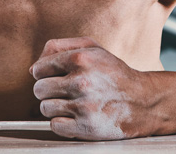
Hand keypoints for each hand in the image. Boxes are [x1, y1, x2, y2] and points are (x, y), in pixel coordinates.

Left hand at [30, 37, 156, 139]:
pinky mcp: (86, 127)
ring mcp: (83, 106)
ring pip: (45, 108)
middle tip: (65, 91)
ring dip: (55, 107)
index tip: (56, 77)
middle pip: (39, 89)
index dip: (45, 74)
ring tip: (72, 103)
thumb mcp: (93, 48)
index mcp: (80, 59)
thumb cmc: (114, 73)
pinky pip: (54, 126)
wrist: (142, 101)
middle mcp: (81, 81)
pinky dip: (62, 123)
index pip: (39, 69)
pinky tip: (76, 116)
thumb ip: (61, 47)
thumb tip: (33, 68)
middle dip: (48, 90)